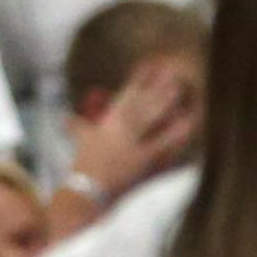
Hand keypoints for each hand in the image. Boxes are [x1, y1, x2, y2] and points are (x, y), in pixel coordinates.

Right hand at [71, 54, 201, 202]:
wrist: (87, 192)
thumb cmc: (82, 168)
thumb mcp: (80, 142)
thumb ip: (76, 127)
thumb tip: (67, 119)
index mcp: (107, 122)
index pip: (126, 95)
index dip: (139, 79)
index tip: (150, 64)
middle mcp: (120, 129)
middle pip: (141, 102)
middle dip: (156, 86)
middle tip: (173, 70)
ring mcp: (133, 144)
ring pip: (150, 117)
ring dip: (164, 101)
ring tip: (180, 88)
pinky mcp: (144, 162)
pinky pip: (163, 145)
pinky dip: (176, 134)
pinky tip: (189, 124)